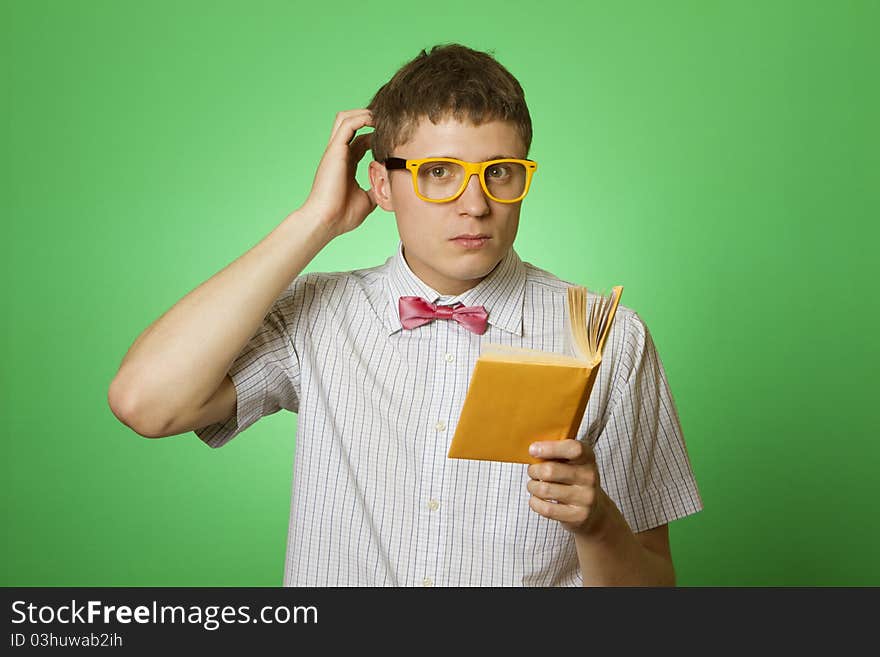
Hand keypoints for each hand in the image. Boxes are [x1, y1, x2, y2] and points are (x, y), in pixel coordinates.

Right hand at [300, 109, 376, 238]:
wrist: (326, 221)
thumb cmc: (342, 215)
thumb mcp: (367, 201)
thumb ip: (376, 190)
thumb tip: (389, 189)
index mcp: (346, 165)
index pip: (361, 142)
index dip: (376, 136)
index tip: (393, 137)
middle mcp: (340, 154)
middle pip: (351, 124)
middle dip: (369, 118)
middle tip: (389, 120)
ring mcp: (336, 151)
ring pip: (346, 118)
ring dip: (365, 113)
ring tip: (383, 115)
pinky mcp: (335, 150)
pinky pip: (348, 124)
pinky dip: (362, 118)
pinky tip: (376, 120)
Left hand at [527, 439, 605, 535]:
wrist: (594, 511)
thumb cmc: (574, 480)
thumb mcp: (572, 462)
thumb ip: (556, 453)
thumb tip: (533, 450)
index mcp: (588, 458)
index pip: (573, 449)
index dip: (550, 448)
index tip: (532, 449)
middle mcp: (590, 477)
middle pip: (550, 470)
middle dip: (533, 470)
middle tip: (532, 471)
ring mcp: (586, 498)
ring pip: (545, 490)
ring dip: (532, 487)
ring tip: (534, 486)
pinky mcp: (578, 516)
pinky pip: (546, 509)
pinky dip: (535, 503)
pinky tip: (537, 500)